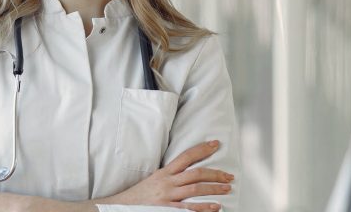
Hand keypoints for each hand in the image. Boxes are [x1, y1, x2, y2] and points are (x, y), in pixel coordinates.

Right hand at [98, 140, 233, 211]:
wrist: (121, 206)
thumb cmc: (140, 195)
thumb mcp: (155, 180)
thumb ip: (171, 175)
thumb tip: (189, 171)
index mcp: (164, 172)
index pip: (186, 156)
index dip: (202, 149)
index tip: (216, 144)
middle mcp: (167, 182)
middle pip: (196, 173)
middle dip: (215, 173)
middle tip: (229, 175)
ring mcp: (168, 196)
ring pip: (195, 189)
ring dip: (214, 188)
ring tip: (227, 188)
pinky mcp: (166, 209)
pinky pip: (188, 208)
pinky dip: (204, 207)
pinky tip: (215, 207)